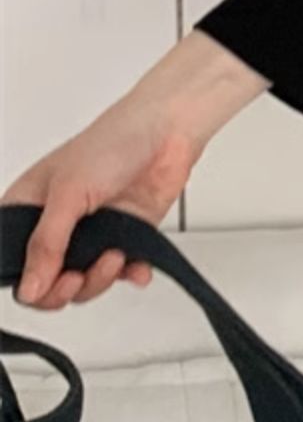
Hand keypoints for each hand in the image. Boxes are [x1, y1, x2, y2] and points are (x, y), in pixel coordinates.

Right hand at [2, 30, 268, 309]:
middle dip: (65, 287)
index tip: (46, 284)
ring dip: (101, 279)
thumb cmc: (113, 144)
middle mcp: (58, 223)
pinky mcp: (125, 237)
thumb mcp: (69, 194)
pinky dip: (131, 274)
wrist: (168, 134)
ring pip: (86, 282)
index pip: (12, 259)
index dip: (26, 280)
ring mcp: (93, 233)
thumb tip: (28, 287)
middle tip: (79, 277)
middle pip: (48, 280)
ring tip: (114, 256)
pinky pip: (122, 272)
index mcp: (29, 207)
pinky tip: (136, 266)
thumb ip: (47, 244)